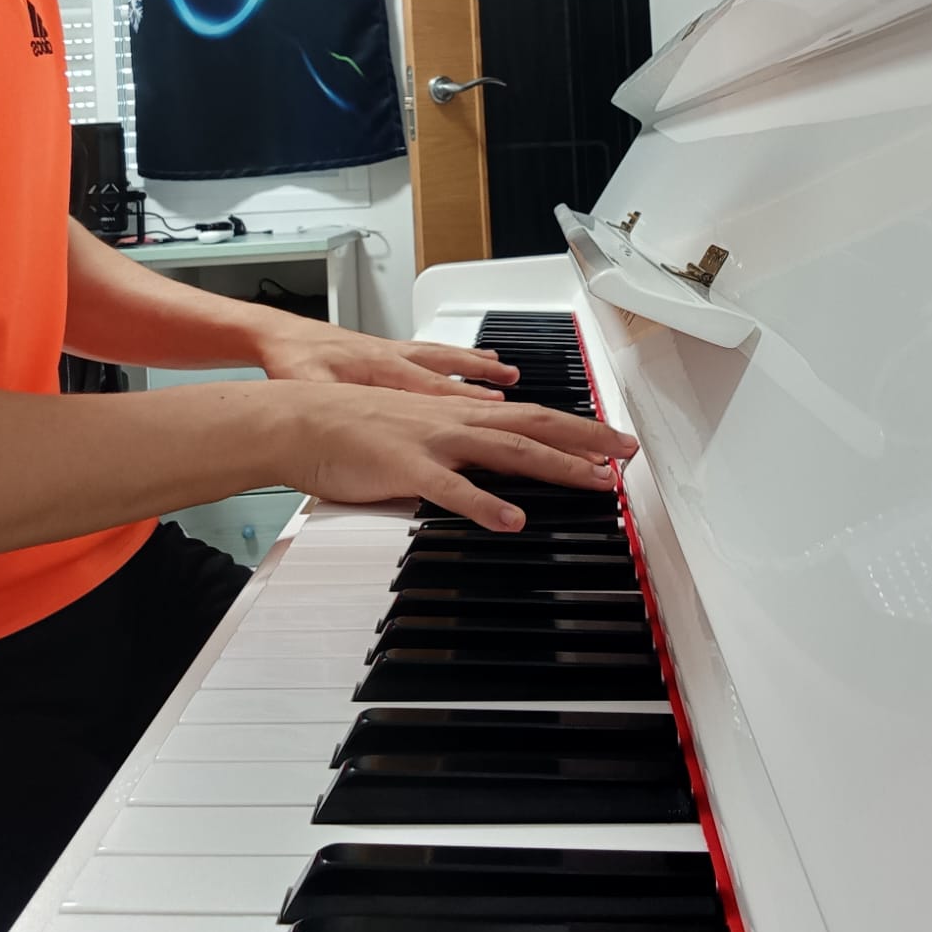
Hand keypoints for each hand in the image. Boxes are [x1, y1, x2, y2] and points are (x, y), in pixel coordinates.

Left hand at [259, 318, 519, 400]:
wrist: (279, 335)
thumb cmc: (292, 360)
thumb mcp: (305, 385)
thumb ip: (330, 399)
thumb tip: (346, 414)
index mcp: (377, 365)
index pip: (429, 384)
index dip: (462, 396)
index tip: (495, 403)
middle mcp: (391, 355)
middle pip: (447, 366)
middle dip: (483, 375)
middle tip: (515, 382)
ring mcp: (393, 351)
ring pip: (444, 356)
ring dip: (477, 364)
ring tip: (507, 371)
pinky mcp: (389, 351)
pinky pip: (434, 352)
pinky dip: (458, 358)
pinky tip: (473, 362)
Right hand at [272, 381, 638, 532]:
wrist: (302, 418)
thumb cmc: (352, 425)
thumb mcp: (416, 427)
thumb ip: (453, 444)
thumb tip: (486, 460)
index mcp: (458, 412)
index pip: (532, 416)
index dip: (577, 428)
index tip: (613, 442)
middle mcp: (455, 419)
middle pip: (536, 425)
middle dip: (588, 440)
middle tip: (629, 453)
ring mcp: (434, 441)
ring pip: (509, 449)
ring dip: (557, 465)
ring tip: (596, 483)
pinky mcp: (407, 466)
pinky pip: (453, 488)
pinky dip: (486, 504)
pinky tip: (513, 519)